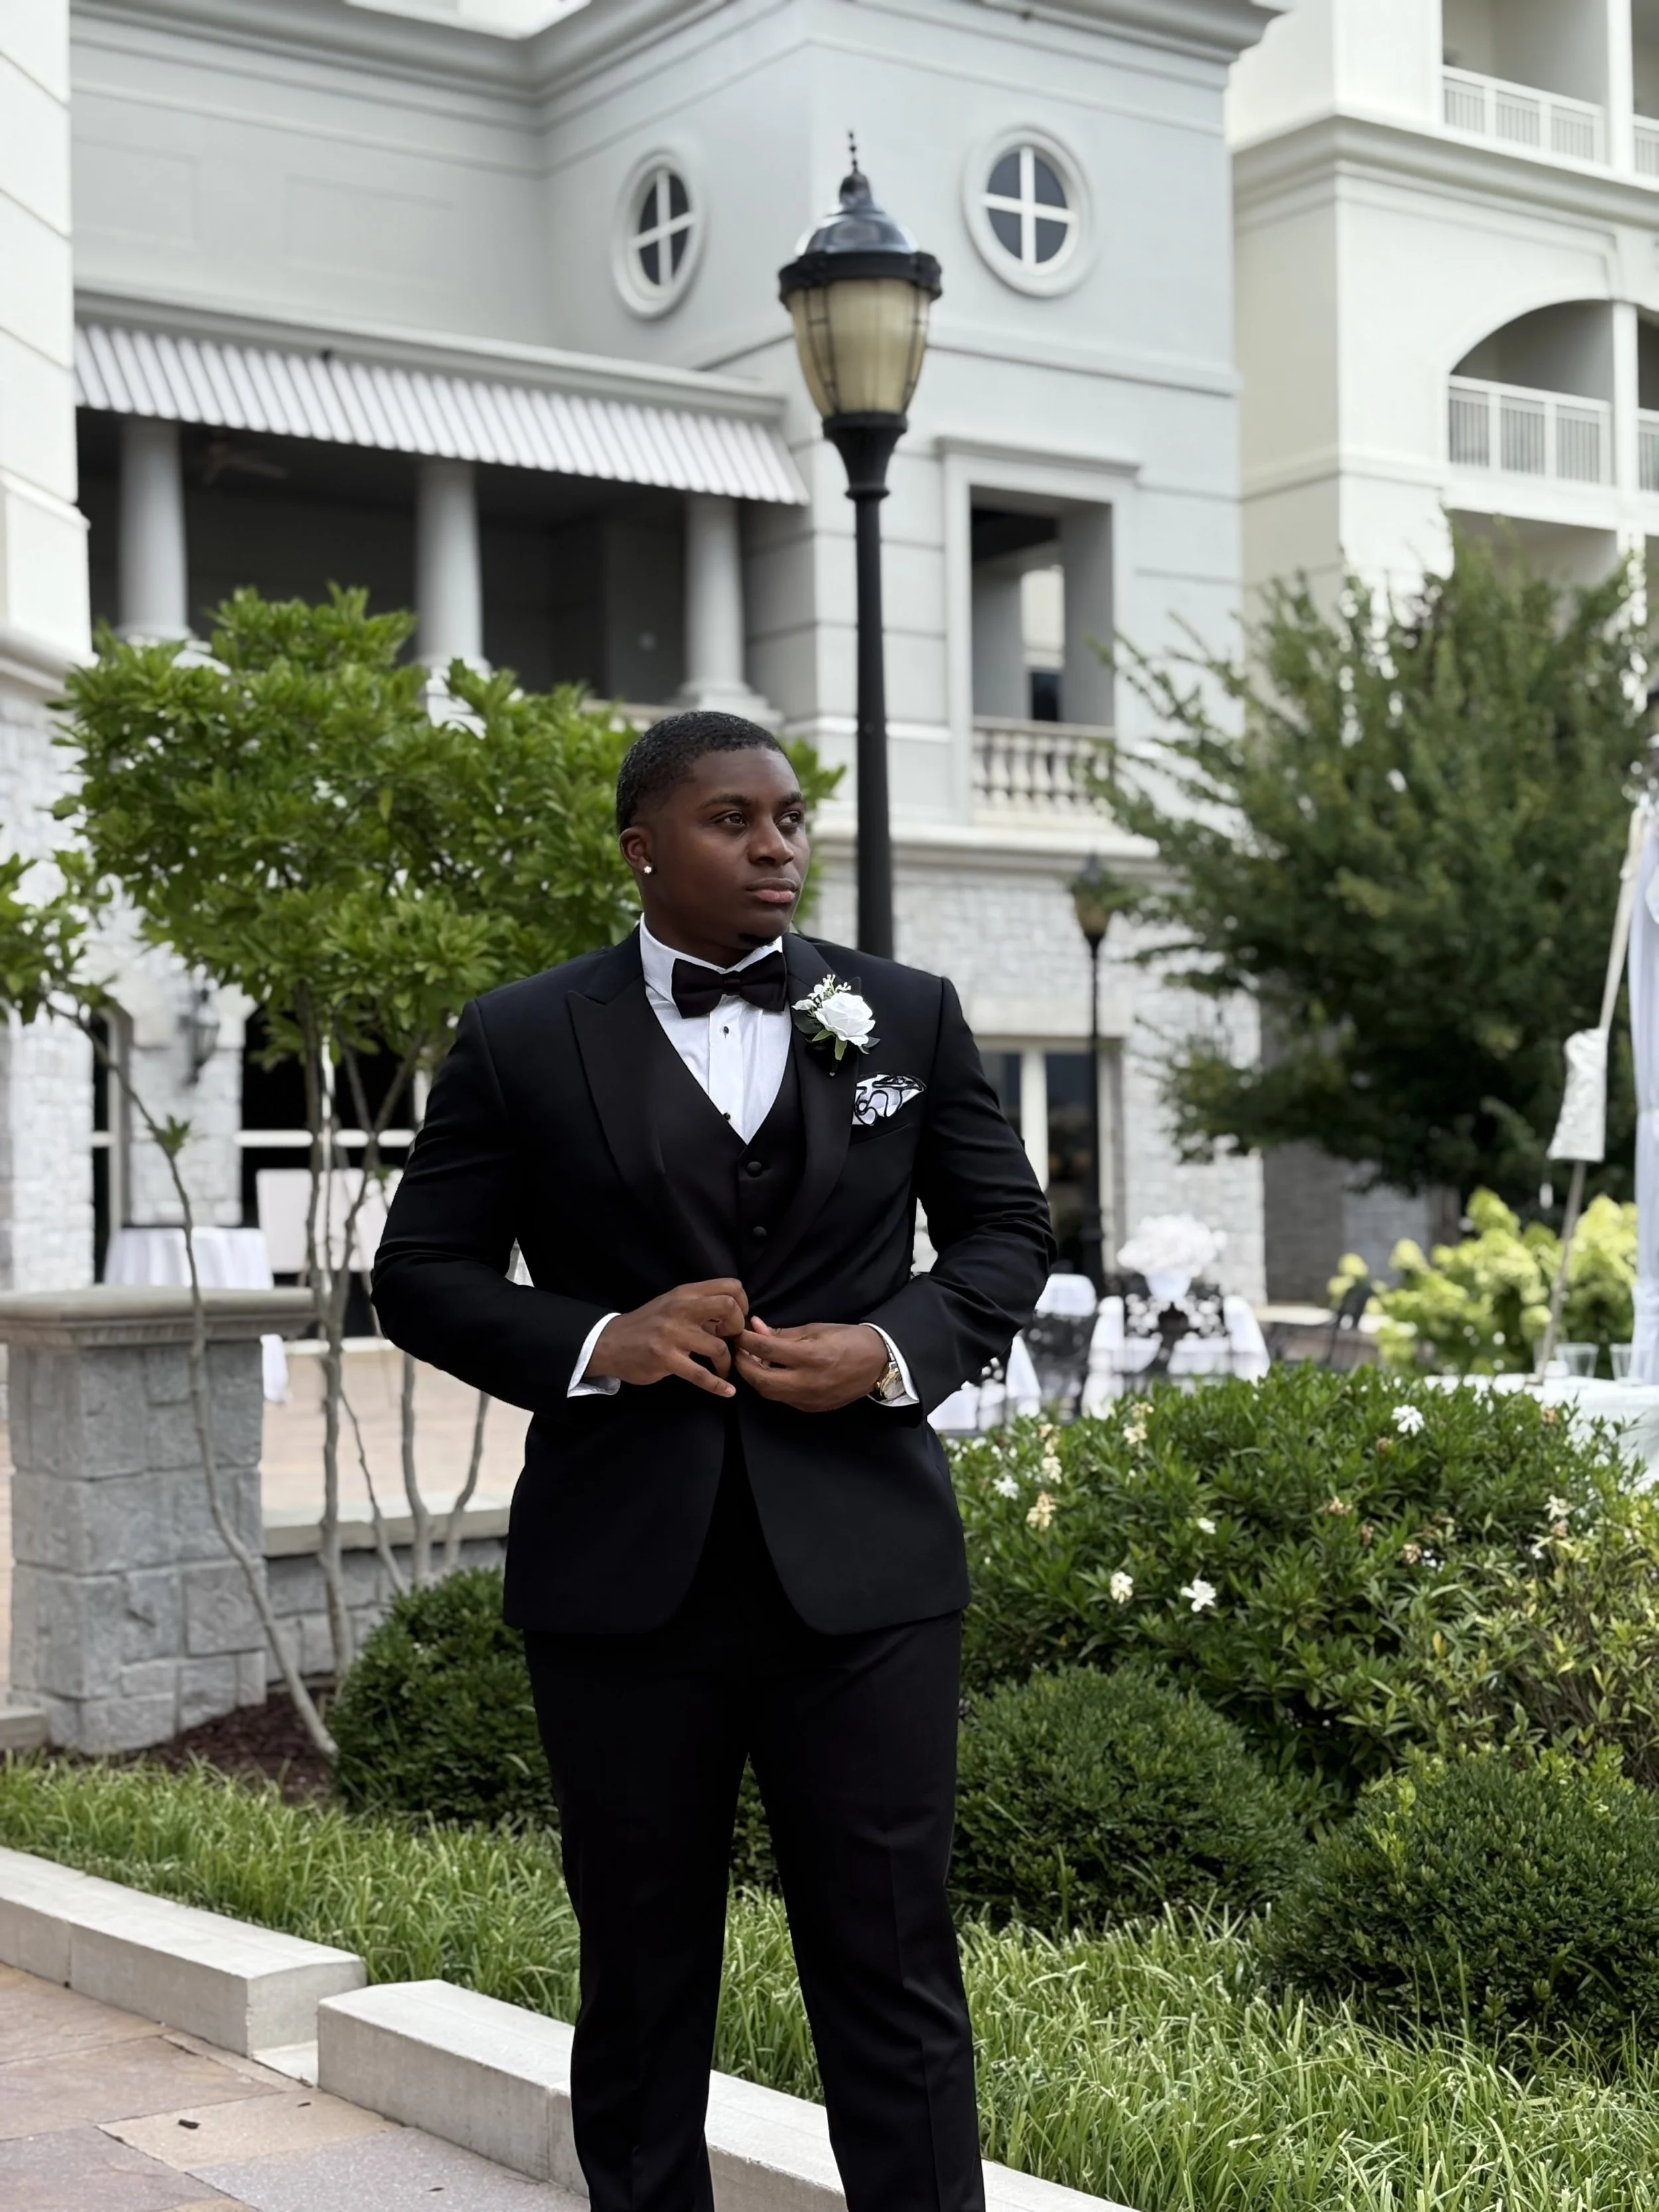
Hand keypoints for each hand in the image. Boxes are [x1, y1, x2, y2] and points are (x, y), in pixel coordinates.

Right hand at [587, 1279, 748, 1398]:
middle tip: (732, 1341)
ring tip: (723, 1369)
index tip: (735, 1321)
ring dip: (727, 1363)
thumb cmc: (646, 1324)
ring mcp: (673, 1334)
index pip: (730, 1286)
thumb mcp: (671, 1305)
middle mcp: (681, 1309)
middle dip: (738, 1327)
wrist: (609, 1342)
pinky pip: (700, 1374)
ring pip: (718, 1347)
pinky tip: (726, 1391)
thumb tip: (732, 1319)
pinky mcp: (666, 1359)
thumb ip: (699, 1309)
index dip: (742, 1303)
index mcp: (685, 1294)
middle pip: (728, 1308)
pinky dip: (717, 1385)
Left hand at [732, 1317, 888, 1412]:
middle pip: (760, 1379)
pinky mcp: (811, 1408)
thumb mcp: (816, 1329)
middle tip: (738, 1351)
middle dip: (743, 1365)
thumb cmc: (849, 1339)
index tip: (737, 1333)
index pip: (766, 1349)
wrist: (878, 1363)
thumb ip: (783, 1333)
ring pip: (769, 1393)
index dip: (746, 1340)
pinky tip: (771, 1373)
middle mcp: (807, 1382)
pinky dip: (772, 1386)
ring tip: (753, 1361)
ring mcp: (809, 1399)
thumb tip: (755, 1328)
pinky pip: (783, 1399)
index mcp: (811, 1357)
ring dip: (755, 1377)